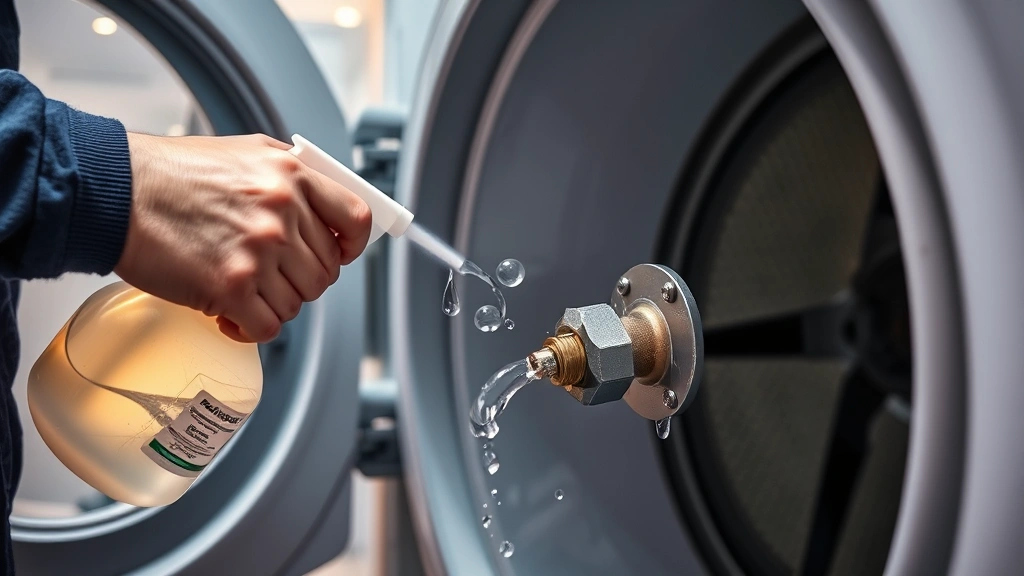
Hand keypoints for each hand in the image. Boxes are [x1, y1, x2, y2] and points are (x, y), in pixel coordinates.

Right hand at [115, 133, 371, 342]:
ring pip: (297, 302)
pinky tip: (230, 315)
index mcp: (292, 176)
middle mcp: (282, 213)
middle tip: (269, 276)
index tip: (340, 254)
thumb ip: (290, 177)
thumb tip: (323, 208)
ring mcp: (259, 251)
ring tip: (243, 290)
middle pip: (324, 272)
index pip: (355, 220)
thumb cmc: (171, 172)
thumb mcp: (246, 153)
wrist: (115, 191)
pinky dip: (250, 328)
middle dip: (299, 279)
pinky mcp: (231, 286)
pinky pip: (267, 327)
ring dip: (272, 304)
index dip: (351, 245)